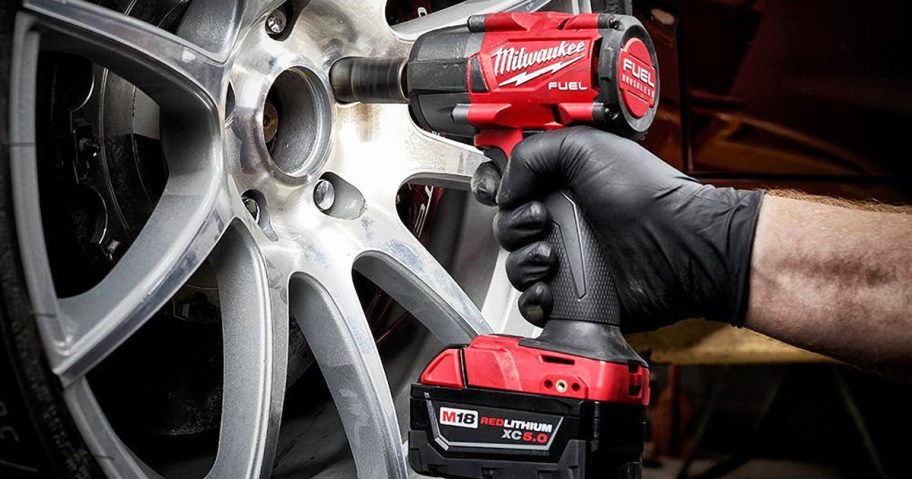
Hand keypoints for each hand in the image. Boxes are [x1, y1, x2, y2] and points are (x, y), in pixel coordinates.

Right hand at [471, 126, 763, 331]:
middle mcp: (561, 218)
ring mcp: (566, 258)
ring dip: (523, 261)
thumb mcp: (585, 146)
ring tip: (554, 256)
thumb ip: (531, 153)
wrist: (678, 245)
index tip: (498, 190)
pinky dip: (533, 298)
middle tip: (542, 219)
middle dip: (513, 224)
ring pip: (514, 265)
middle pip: (505, 225)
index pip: (509, 182)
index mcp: (561, 182)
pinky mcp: (571, 295)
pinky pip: (531, 301)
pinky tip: (551, 288)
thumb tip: (505, 185)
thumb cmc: (645, 194)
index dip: (495, 185)